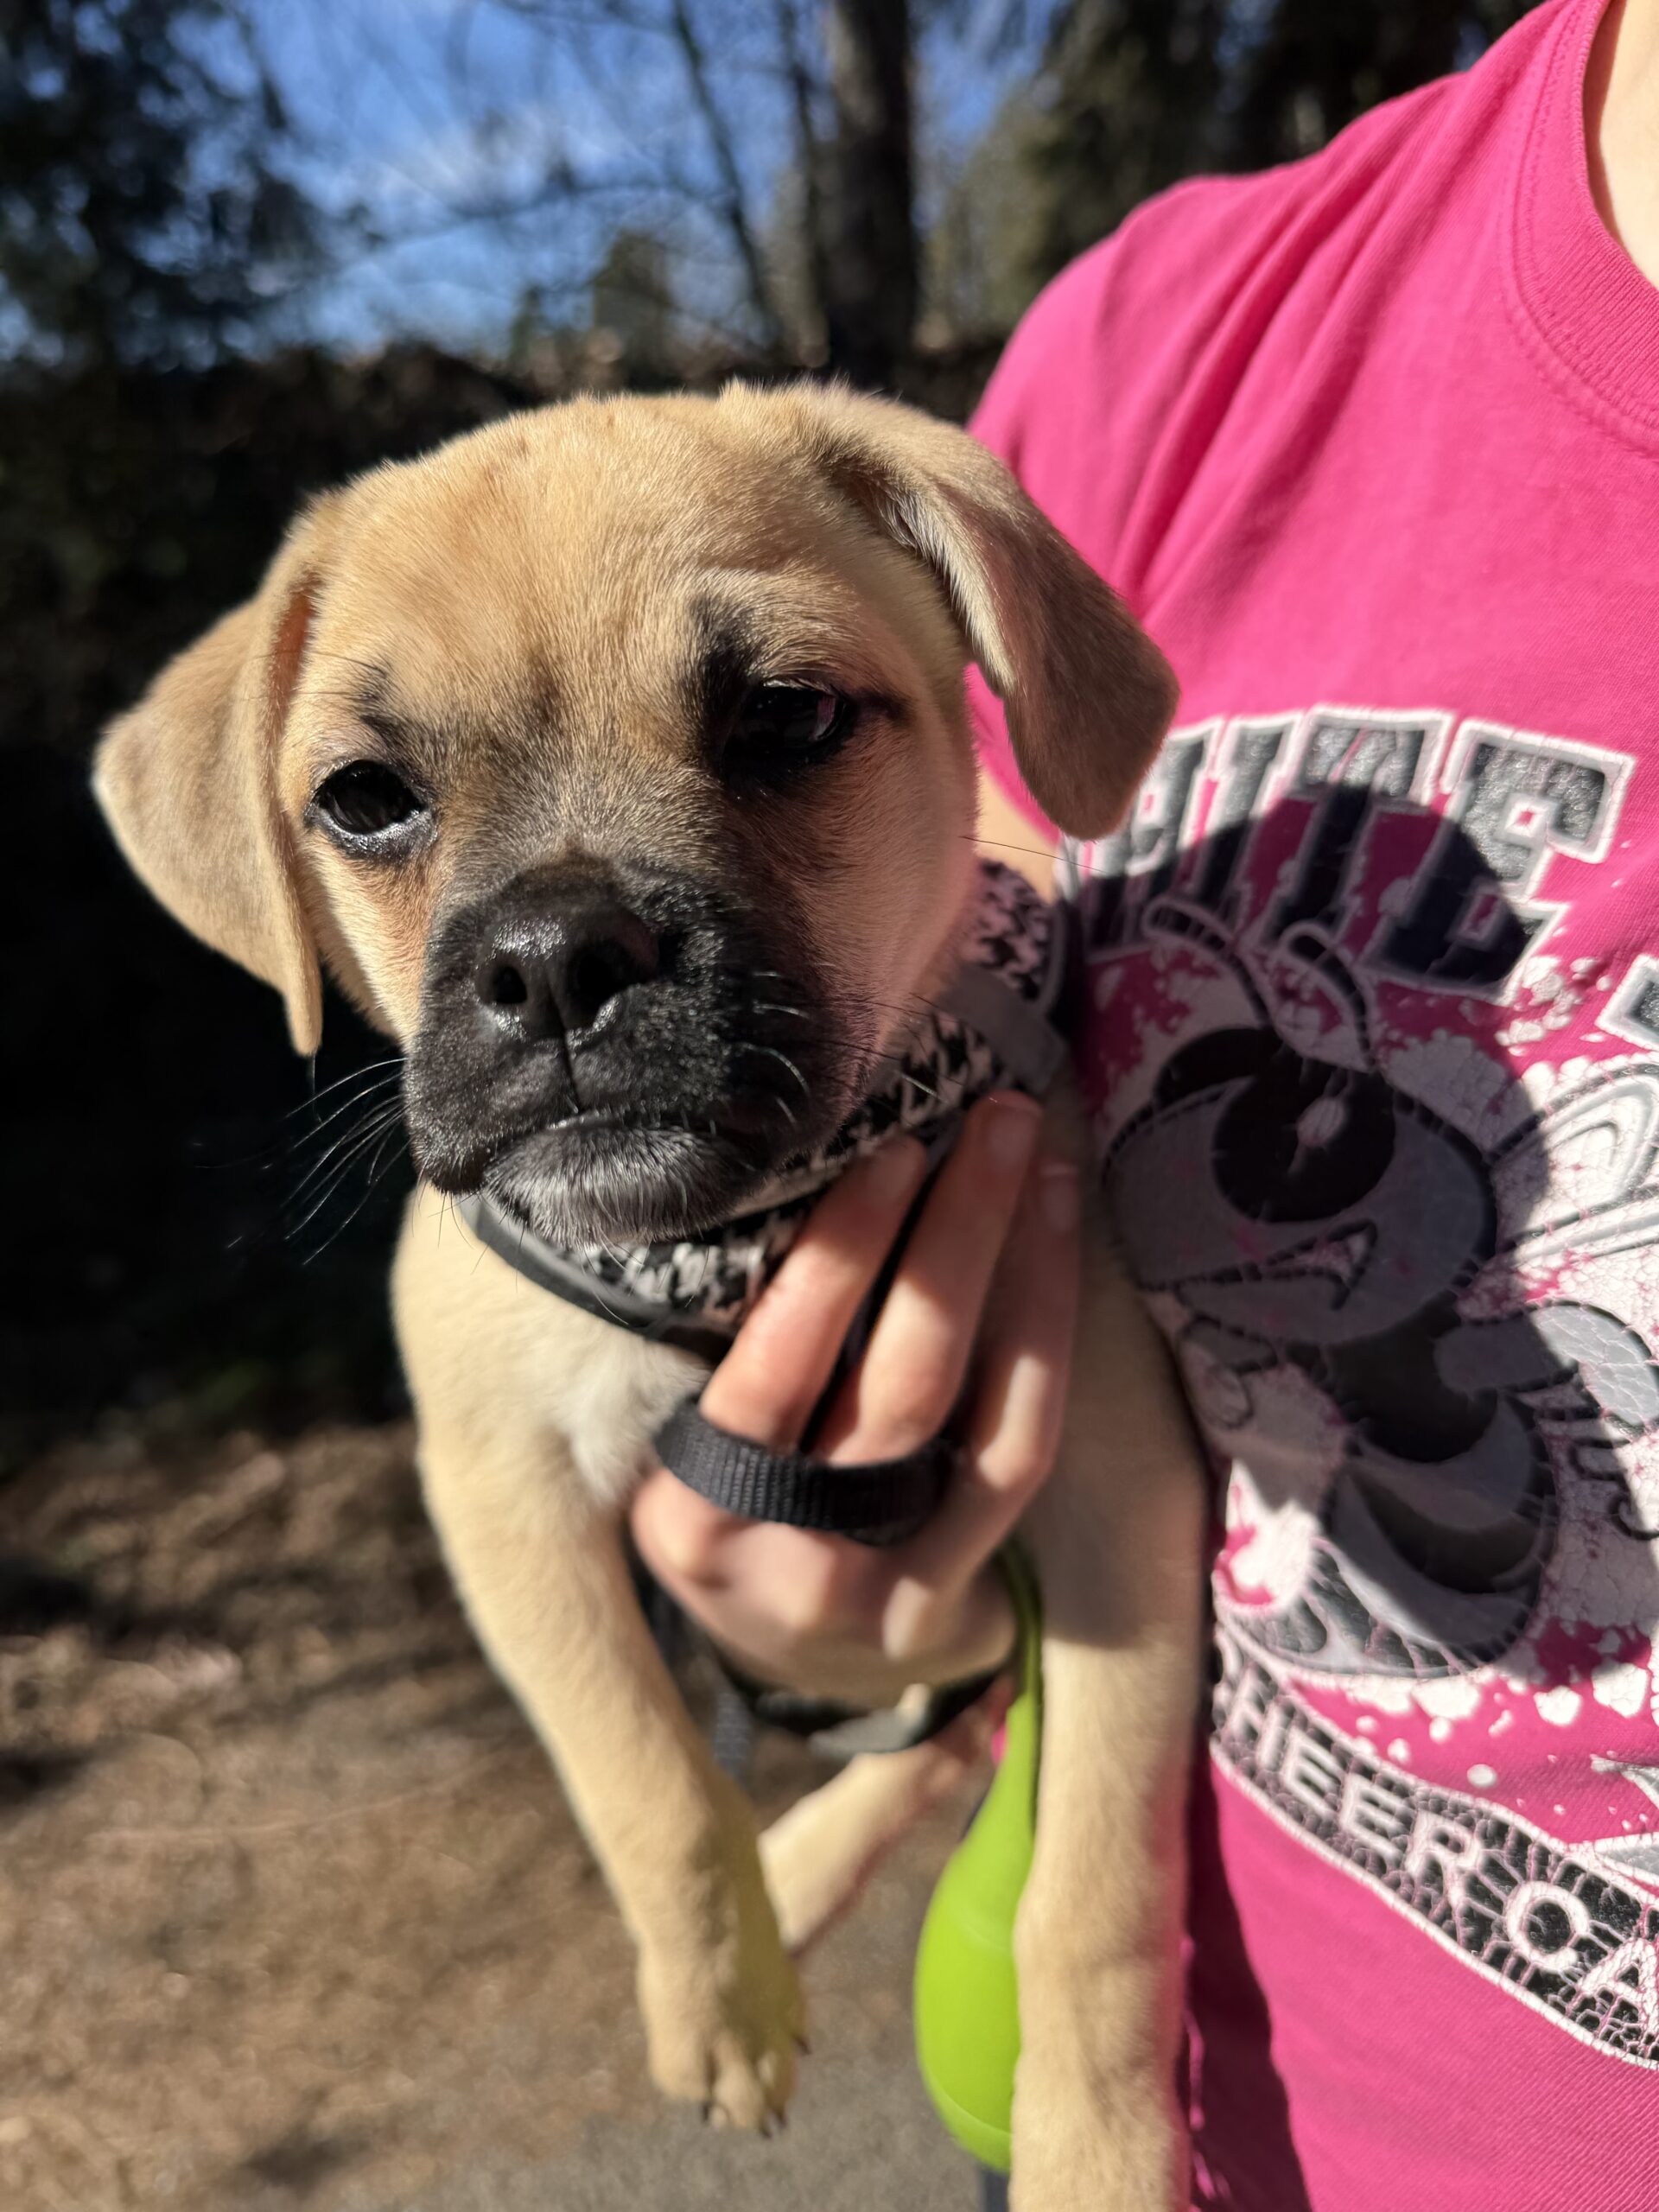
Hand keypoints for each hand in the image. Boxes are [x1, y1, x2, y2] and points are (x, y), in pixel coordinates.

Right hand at [630, 1092, 1081, 1709]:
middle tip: (995, 1120)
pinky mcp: (964, 1589)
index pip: (771, 1375)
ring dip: (1022, 1272)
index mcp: (694, 1517)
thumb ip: (712, 1350)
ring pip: (982, 1416)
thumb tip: (777, 1169)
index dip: (838, 1261)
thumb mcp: (674, 1449)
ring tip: (1041, 1162)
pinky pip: (1021, 1450)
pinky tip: (1055, 1245)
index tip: (890, 1152)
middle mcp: (794, 1563)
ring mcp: (891, 1585)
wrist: (782, 1657)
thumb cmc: (721, 1505)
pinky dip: (1047, 1340)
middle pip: (899, 1385)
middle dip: (955, 1235)